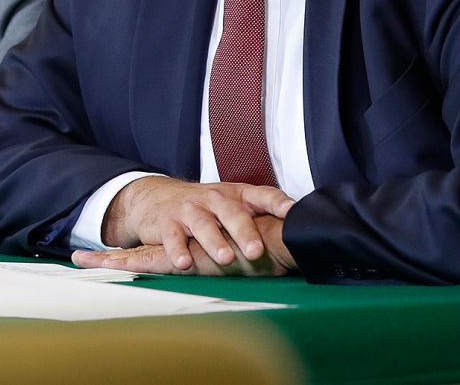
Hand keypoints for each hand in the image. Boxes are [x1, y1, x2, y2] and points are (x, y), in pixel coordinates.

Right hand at [94, 176, 295, 271]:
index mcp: (236, 195)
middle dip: (244, 231)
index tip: (293, 213)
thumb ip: (262, 216)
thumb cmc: (205, 206)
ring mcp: (190, 210)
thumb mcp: (234, 205)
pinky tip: (184, 264)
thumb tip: (304, 236)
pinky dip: (178, 251)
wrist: (156, 197)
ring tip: (225, 259)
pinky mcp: (167, 223)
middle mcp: (214, 199)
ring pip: (203, 224)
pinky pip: (173, 237)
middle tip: (256, 251)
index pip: (263, 195)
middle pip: (232, 212)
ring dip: (214, 241)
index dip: (278, 203)